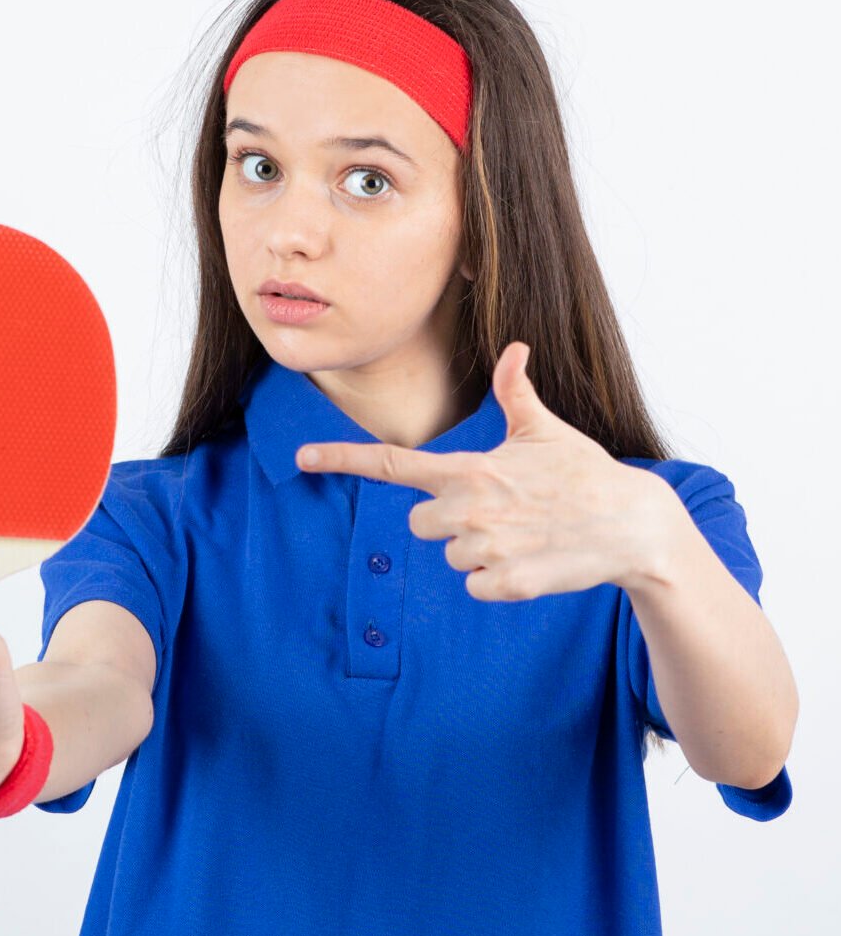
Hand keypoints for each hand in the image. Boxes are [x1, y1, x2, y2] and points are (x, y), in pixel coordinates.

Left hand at [296, 341, 665, 601]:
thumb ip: (517, 393)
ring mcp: (485, 550)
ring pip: (449, 556)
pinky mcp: (505, 585)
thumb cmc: (586, 473)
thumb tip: (515, 349)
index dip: (342, 458)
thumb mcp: (548, 430)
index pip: (390, 463)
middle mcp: (467, 510)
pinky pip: (474, 586)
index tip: (301, 457)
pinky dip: (496, 577)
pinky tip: (529, 559)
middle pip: (417, 524)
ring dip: (475, 549)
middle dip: (445, 519)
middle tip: (495, 510)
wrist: (633, 527)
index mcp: (468, 470)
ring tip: (521, 533)